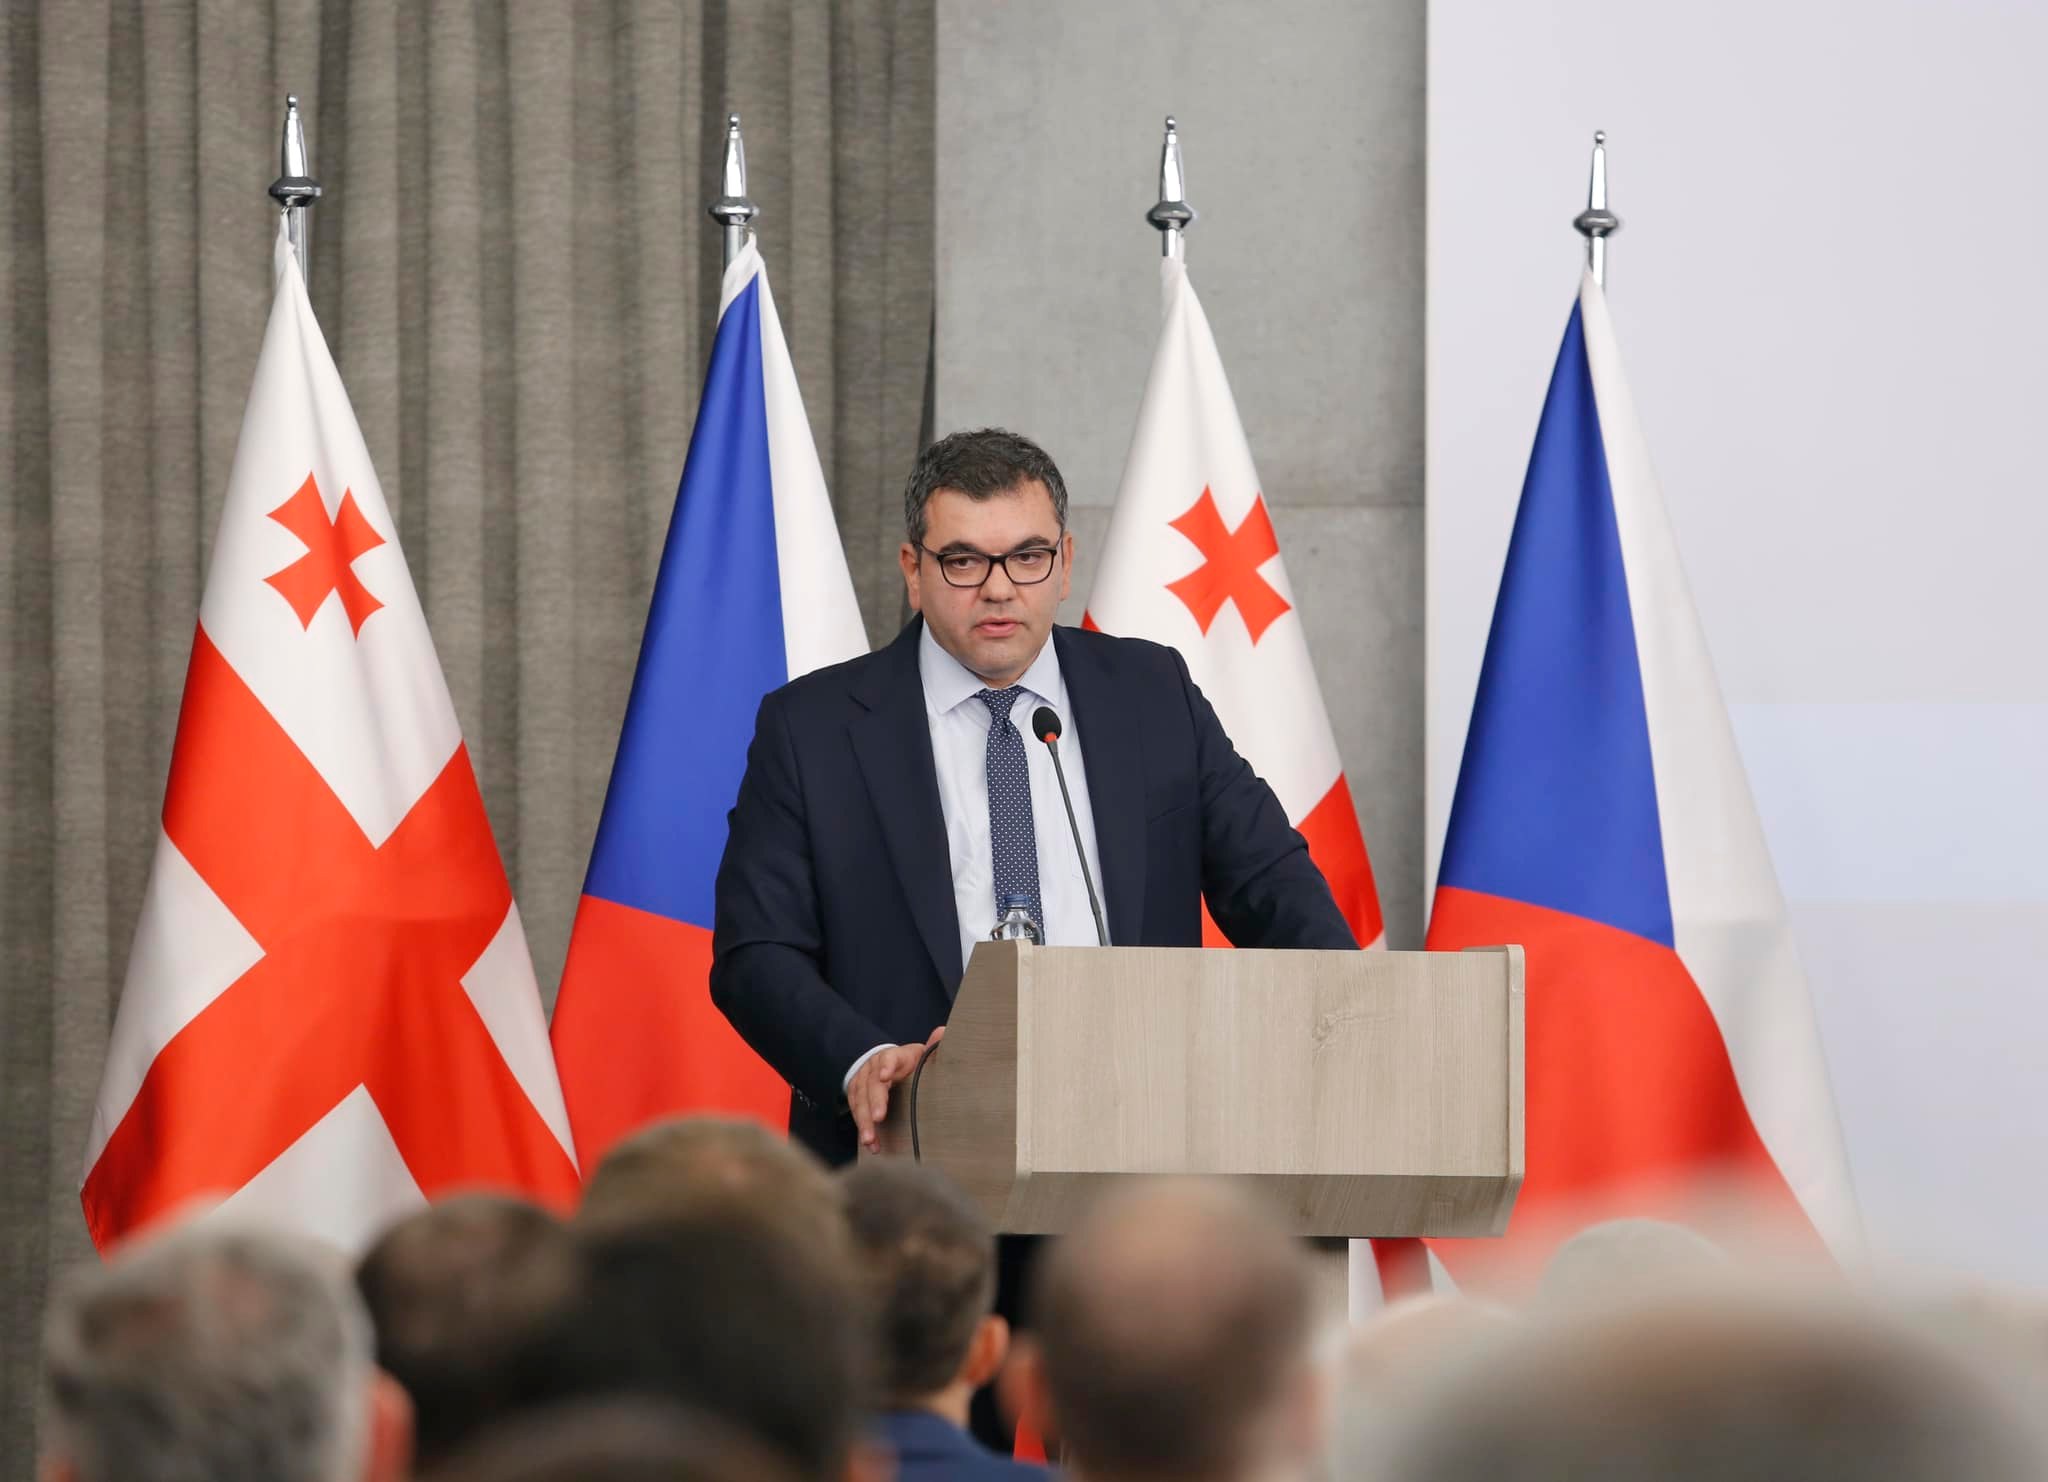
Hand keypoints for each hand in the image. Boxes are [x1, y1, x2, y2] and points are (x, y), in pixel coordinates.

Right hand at [849, 1025, 944, 1151]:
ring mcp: (862, 1082)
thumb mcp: (921, 1054)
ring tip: (871, 1140)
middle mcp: (873, 1068)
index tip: (885, 1076)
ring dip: (864, 1121)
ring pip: (860, 1101)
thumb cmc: (909, 1064)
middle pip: (871, 1084)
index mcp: (892, 1056)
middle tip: (878, 1118)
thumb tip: (944, 1032)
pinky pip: (857, 1113)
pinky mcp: (856, 1097)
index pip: (888, 1059)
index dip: (886, 1066)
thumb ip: (933, 1046)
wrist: (888, 1065)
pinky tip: (872, 1144)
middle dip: (874, 1102)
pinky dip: (863, 1129)